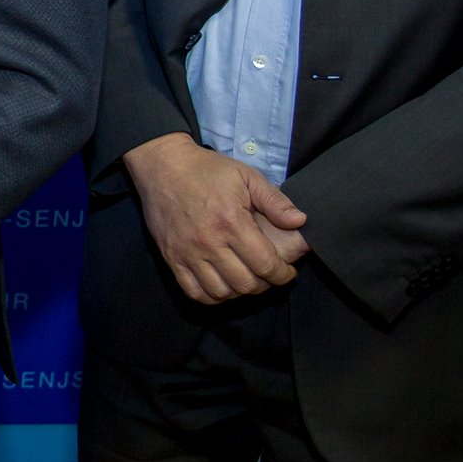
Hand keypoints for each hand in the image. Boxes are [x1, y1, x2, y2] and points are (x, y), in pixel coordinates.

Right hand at [124, 132, 305, 303]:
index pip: (265, 264)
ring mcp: (187, 252)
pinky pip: (193, 291)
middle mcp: (209, 242)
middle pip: (245, 283)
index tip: (286, 272)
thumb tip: (299, 221)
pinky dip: (212, 296)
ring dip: (238, 291)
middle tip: (267, 275)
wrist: (163, 165)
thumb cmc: (207, 169)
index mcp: (231, 221)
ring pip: (221, 292)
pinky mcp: (171, 257)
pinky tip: (221, 285)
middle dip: (264, 284)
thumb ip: (274, 200)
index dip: (282, 274)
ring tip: (244, 279)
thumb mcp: (246, 176)